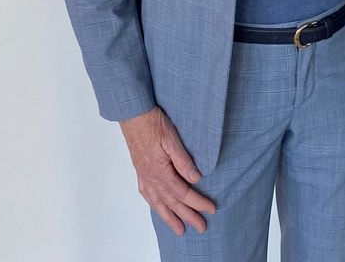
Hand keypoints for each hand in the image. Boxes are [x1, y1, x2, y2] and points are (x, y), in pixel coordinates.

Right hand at [119, 106, 216, 235]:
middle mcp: (151, 178)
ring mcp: (144, 176)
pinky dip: (155, 206)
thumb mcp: (172, 139)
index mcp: (160, 171)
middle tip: (201, 227)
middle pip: (172, 203)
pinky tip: (159, 209)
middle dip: (188, 216)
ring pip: (158, 203)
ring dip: (170, 218)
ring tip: (179, 230)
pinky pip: (148, 195)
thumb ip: (183, 161)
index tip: (211, 209)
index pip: (183, 193)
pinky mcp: (141, 172)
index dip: (198, 203)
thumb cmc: (153, 124)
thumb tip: (196, 179)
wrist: (133, 115)